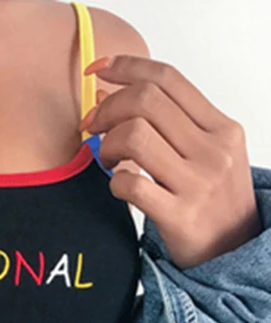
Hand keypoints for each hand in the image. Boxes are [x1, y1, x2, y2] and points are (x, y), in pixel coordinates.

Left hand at [80, 55, 261, 269]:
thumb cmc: (210, 200)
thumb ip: (170, 125)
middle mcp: (213, 149)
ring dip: (108, 145)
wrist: (233, 251)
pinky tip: (119, 187)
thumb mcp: (207, 153)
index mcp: (220, 127)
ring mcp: (198, 183)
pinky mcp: (180, 216)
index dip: (126, 67)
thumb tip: (111, 95)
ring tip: (108, 161)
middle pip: (146, 102)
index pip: (168, 79)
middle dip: (107, 109)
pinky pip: (130, 185)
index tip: (97, 71)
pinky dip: (114, 182)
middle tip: (93, 127)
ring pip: (135, 136)